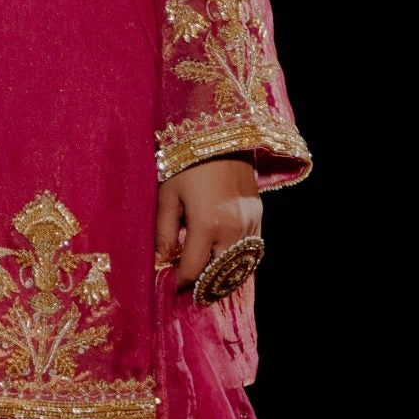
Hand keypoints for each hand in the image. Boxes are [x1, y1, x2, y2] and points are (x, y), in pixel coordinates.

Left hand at [154, 158, 260, 297]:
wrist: (221, 135)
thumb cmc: (187, 163)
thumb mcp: (168, 197)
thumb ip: (164, 234)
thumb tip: (159, 264)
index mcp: (207, 226)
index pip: (193, 272)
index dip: (178, 282)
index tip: (167, 284)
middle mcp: (233, 231)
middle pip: (218, 275)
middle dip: (200, 282)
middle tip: (184, 279)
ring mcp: (250, 224)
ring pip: (236, 266)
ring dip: (219, 273)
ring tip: (202, 270)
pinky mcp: (259, 216)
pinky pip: (249, 250)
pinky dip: (234, 258)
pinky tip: (219, 253)